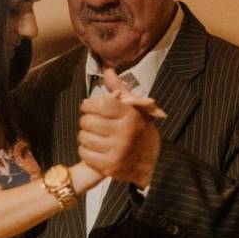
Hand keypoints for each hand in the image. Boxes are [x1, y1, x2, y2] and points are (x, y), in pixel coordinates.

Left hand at [77, 69, 161, 187]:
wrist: (154, 162)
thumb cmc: (140, 131)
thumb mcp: (135, 109)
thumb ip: (120, 90)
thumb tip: (107, 70)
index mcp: (130, 116)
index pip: (100, 104)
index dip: (88, 104)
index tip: (87, 106)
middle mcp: (123, 133)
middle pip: (88, 121)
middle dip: (86, 120)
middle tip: (90, 122)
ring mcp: (116, 151)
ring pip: (83, 137)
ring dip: (85, 135)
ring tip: (93, 135)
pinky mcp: (109, 166)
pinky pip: (84, 153)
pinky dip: (85, 150)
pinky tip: (93, 148)